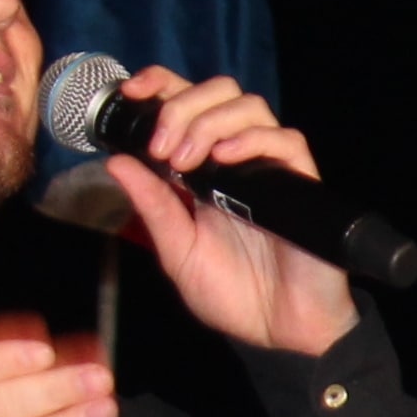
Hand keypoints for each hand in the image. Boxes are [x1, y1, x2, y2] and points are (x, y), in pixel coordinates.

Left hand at [93, 69, 358, 355]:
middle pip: (218, 91)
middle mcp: (236, 160)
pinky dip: (251, 139)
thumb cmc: (233, 295)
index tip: (133, 92)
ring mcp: (269, 169)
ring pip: (249, 106)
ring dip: (208, 122)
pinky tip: (225, 158)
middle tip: (161, 147)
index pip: (187, 101)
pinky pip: (285, 140)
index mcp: (203, 168)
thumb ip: (151, 206)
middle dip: (182, 106)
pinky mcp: (300, 183)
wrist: (279, 331)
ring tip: (186, 160)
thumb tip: (117, 162)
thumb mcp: (176, 250)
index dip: (161, 84)